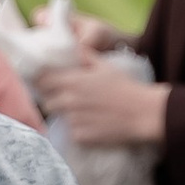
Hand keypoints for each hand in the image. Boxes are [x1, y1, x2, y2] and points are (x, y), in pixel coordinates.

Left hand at [32, 61, 168, 151]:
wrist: (143, 114)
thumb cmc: (126, 88)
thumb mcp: (105, 67)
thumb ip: (85, 56)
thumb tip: (72, 47)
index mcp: (72, 81)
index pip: (41, 81)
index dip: (42, 81)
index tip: (47, 82)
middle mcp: (68, 101)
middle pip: (47, 101)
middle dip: (54, 99)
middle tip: (68, 99)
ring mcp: (73, 120)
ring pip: (59, 118)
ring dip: (66, 115)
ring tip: (84, 111)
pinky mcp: (79, 137)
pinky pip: (71, 132)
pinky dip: (78, 129)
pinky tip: (93, 124)